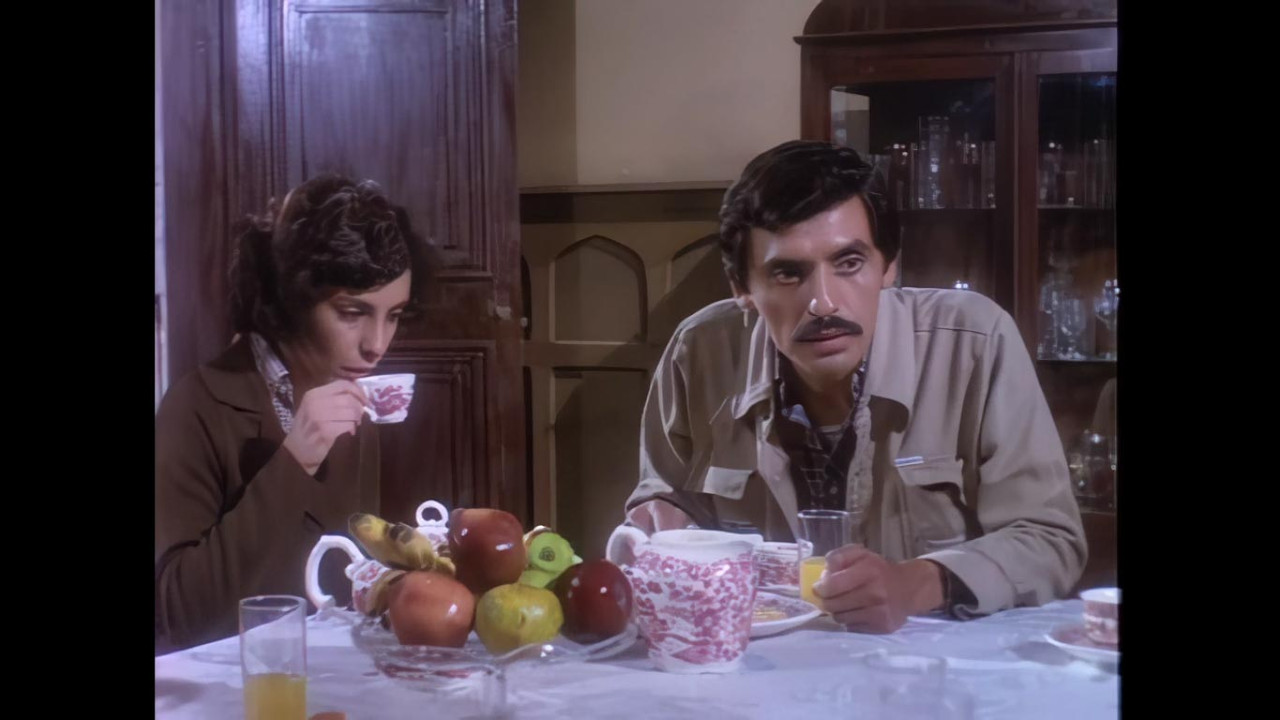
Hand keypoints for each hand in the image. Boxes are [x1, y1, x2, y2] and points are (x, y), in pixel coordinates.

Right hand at [282, 380, 368, 474]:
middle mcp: (314, 403)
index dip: (358, 391)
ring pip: (351, 412)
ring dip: (357, 418)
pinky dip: (352, 428)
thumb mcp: (315, 407)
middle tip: (360, 415)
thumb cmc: (309, 428)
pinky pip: (348, 425)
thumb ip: (333, 397)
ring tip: (355, 424)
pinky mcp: (325, 431)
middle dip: (359, 407)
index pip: (342, 384)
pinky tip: (350, 432)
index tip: (365, 400)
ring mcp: (318, 417)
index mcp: (313, 394)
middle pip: (349, 398)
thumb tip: (359, 390)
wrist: (295, 451)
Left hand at [812, 545, 944, 633]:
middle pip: (833, 604)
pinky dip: (850, 620)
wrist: (909, 589)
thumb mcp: (861, 554)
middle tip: (828, 597)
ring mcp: (879, 613)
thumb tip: (823, 574)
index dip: (820, 588)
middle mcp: (875, 593)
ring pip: (840, 618)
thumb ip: (839, 557)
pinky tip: (856, 612)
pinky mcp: (881, 627)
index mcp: (869, 570)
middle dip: (826, 600)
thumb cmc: (880, 570)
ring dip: (837, 611)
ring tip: (844, 603)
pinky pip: (852, 628)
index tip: (818, 587)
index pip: (832, 585)